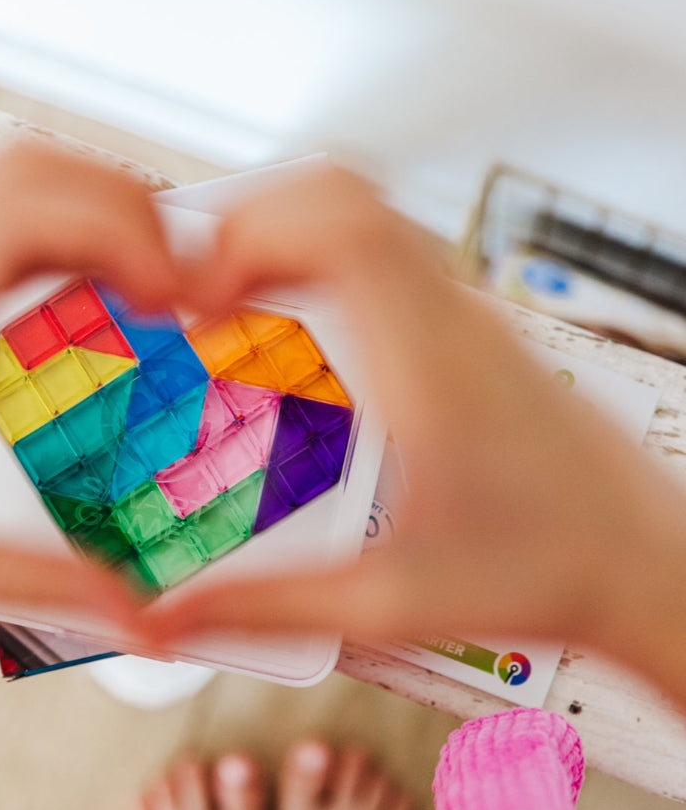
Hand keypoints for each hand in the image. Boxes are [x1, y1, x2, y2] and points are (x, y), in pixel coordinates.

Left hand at [0, 143, 180, 618]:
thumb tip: (138, 613)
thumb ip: (39, 583)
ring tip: (158, 278)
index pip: (24, 214)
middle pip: (32, 171)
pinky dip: (68, 228)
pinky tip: (102, 285)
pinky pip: (1, 217)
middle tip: (186, 285)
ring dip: (99, 206)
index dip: (120, 232)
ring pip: (17, 177)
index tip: (178, 297)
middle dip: (128, 208)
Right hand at [136, 165, 685, 692]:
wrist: (650, 562)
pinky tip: (298, 323)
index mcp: (429, 369)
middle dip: (252, 220)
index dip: (248, 238)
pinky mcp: (473, 327)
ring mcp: (467, 314)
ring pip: (368, 209)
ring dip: (289, 229)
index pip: (337, 231)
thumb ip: (266, 607)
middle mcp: (452, 320)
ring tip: (235, 297)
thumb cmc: (545, 574)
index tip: (197, 296)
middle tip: (202, 290)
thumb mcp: (387, 602)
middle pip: (344, 192)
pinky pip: (388, 249)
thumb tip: (171, 617)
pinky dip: (323, 254)